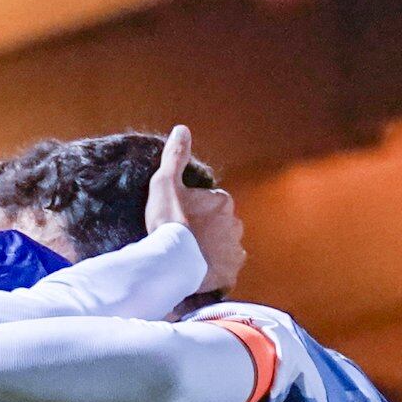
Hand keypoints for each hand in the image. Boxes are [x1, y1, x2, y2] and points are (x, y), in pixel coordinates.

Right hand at [145, 124, 244, 297]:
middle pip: (221, 224)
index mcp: (222, 201)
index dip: (196, 209)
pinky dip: (217, 270)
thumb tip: (182, 129)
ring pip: (226, 246)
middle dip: (208, 229)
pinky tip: (201, 273)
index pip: (213, 202)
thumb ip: (175, 156)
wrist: (172, 262)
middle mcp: (235, 224)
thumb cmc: (169, 222)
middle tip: (185, 239)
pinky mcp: (231, 272)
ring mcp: (234, 249)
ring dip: (213, 249)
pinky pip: (226, 269)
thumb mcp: (165, 183)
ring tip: (191, 258)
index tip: (181, 219)